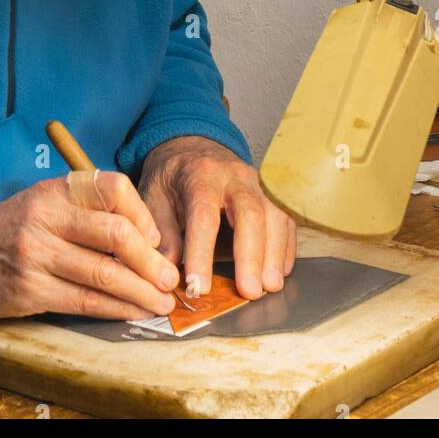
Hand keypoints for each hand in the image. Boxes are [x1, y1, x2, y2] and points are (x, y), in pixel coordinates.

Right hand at [0, 173, 180, 320]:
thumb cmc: (9, 231)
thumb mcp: (42, 204)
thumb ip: (85, 212)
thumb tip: (143, 239)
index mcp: (56, 189)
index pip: (115, 188)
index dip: (144, 214)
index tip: (156, 240)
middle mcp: (47, 216)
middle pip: (116, 233)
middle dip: (151, 260)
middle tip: (170, 278)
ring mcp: (37, 253)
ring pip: (105, 273)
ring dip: (141, 291)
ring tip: (162, 301)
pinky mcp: (30, 289)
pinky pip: (85, 301)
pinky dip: (116, 309)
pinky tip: (133, 312)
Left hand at [139, 136, 295, 301]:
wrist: (191, 145)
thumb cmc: (172, 176)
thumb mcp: (152, 195)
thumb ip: (160, 232)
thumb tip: (167, 271)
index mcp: (199, 176)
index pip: (203, 215)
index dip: (202, 253)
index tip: (199, 286)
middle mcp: (232, 177)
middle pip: (249, 213)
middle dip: (251, 255)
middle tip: (249, 291)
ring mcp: (256, 184)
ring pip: (273, 216)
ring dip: (274, 254)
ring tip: (269, 286)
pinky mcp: (268, 194)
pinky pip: (285, 220)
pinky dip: (286, 247)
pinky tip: (281, 272)